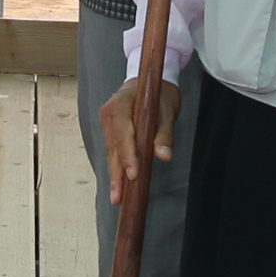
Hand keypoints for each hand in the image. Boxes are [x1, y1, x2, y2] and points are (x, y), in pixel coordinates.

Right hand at [99, 79, 182, 199]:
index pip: (122, 133)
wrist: (150, 79)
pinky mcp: (111, 131)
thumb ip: (164, 133)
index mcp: (120, 104)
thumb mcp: (167, 110)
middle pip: (113, 147)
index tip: (133, 174)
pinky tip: (119, 186)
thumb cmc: (159, 93)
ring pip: (111, 152)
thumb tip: (164, 155)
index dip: (127, 156)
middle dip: (116, 173)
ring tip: (117, 197)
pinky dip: (117, 167)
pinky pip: (113, 151)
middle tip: (119, 197)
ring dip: (114, 175)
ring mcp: (107, 123)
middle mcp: (109, 114)